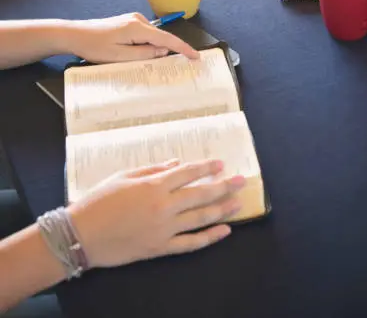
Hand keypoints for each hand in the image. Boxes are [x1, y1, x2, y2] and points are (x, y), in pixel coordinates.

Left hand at [65, 12, 198, 62]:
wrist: (74, 34)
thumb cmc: (94, 47)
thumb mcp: (119, 56)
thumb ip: (144, 54)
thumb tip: (163, 51)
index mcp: (137, 28)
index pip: (167, 39)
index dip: (183, 48)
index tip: (196, 56)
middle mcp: (138, 20)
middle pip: (161, 37)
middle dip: (169, 51)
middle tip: (174, 66)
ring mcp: (133, 20)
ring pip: (152, 37)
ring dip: (154, 49)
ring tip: (146, 63)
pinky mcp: (128, 23)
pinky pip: (145, 35)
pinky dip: (147, 45)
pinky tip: (138, 55)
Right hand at [69, 159, 244, 267]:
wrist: (80, 235)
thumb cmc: (99, 201)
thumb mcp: (124, 176)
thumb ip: (153, 169)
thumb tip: (177, 164)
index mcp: (154, 185)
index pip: (187, 173)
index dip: (206, 167)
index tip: (221, 164)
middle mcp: (164, 206)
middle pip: (200, 194)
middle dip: (223, 186)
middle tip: (242, 180)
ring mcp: (164, 229)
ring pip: (200, 217)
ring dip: (222, 209)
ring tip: (239, 202)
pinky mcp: (160, 248)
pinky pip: (190, 244)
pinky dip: (209, 237)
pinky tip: (223, 231)